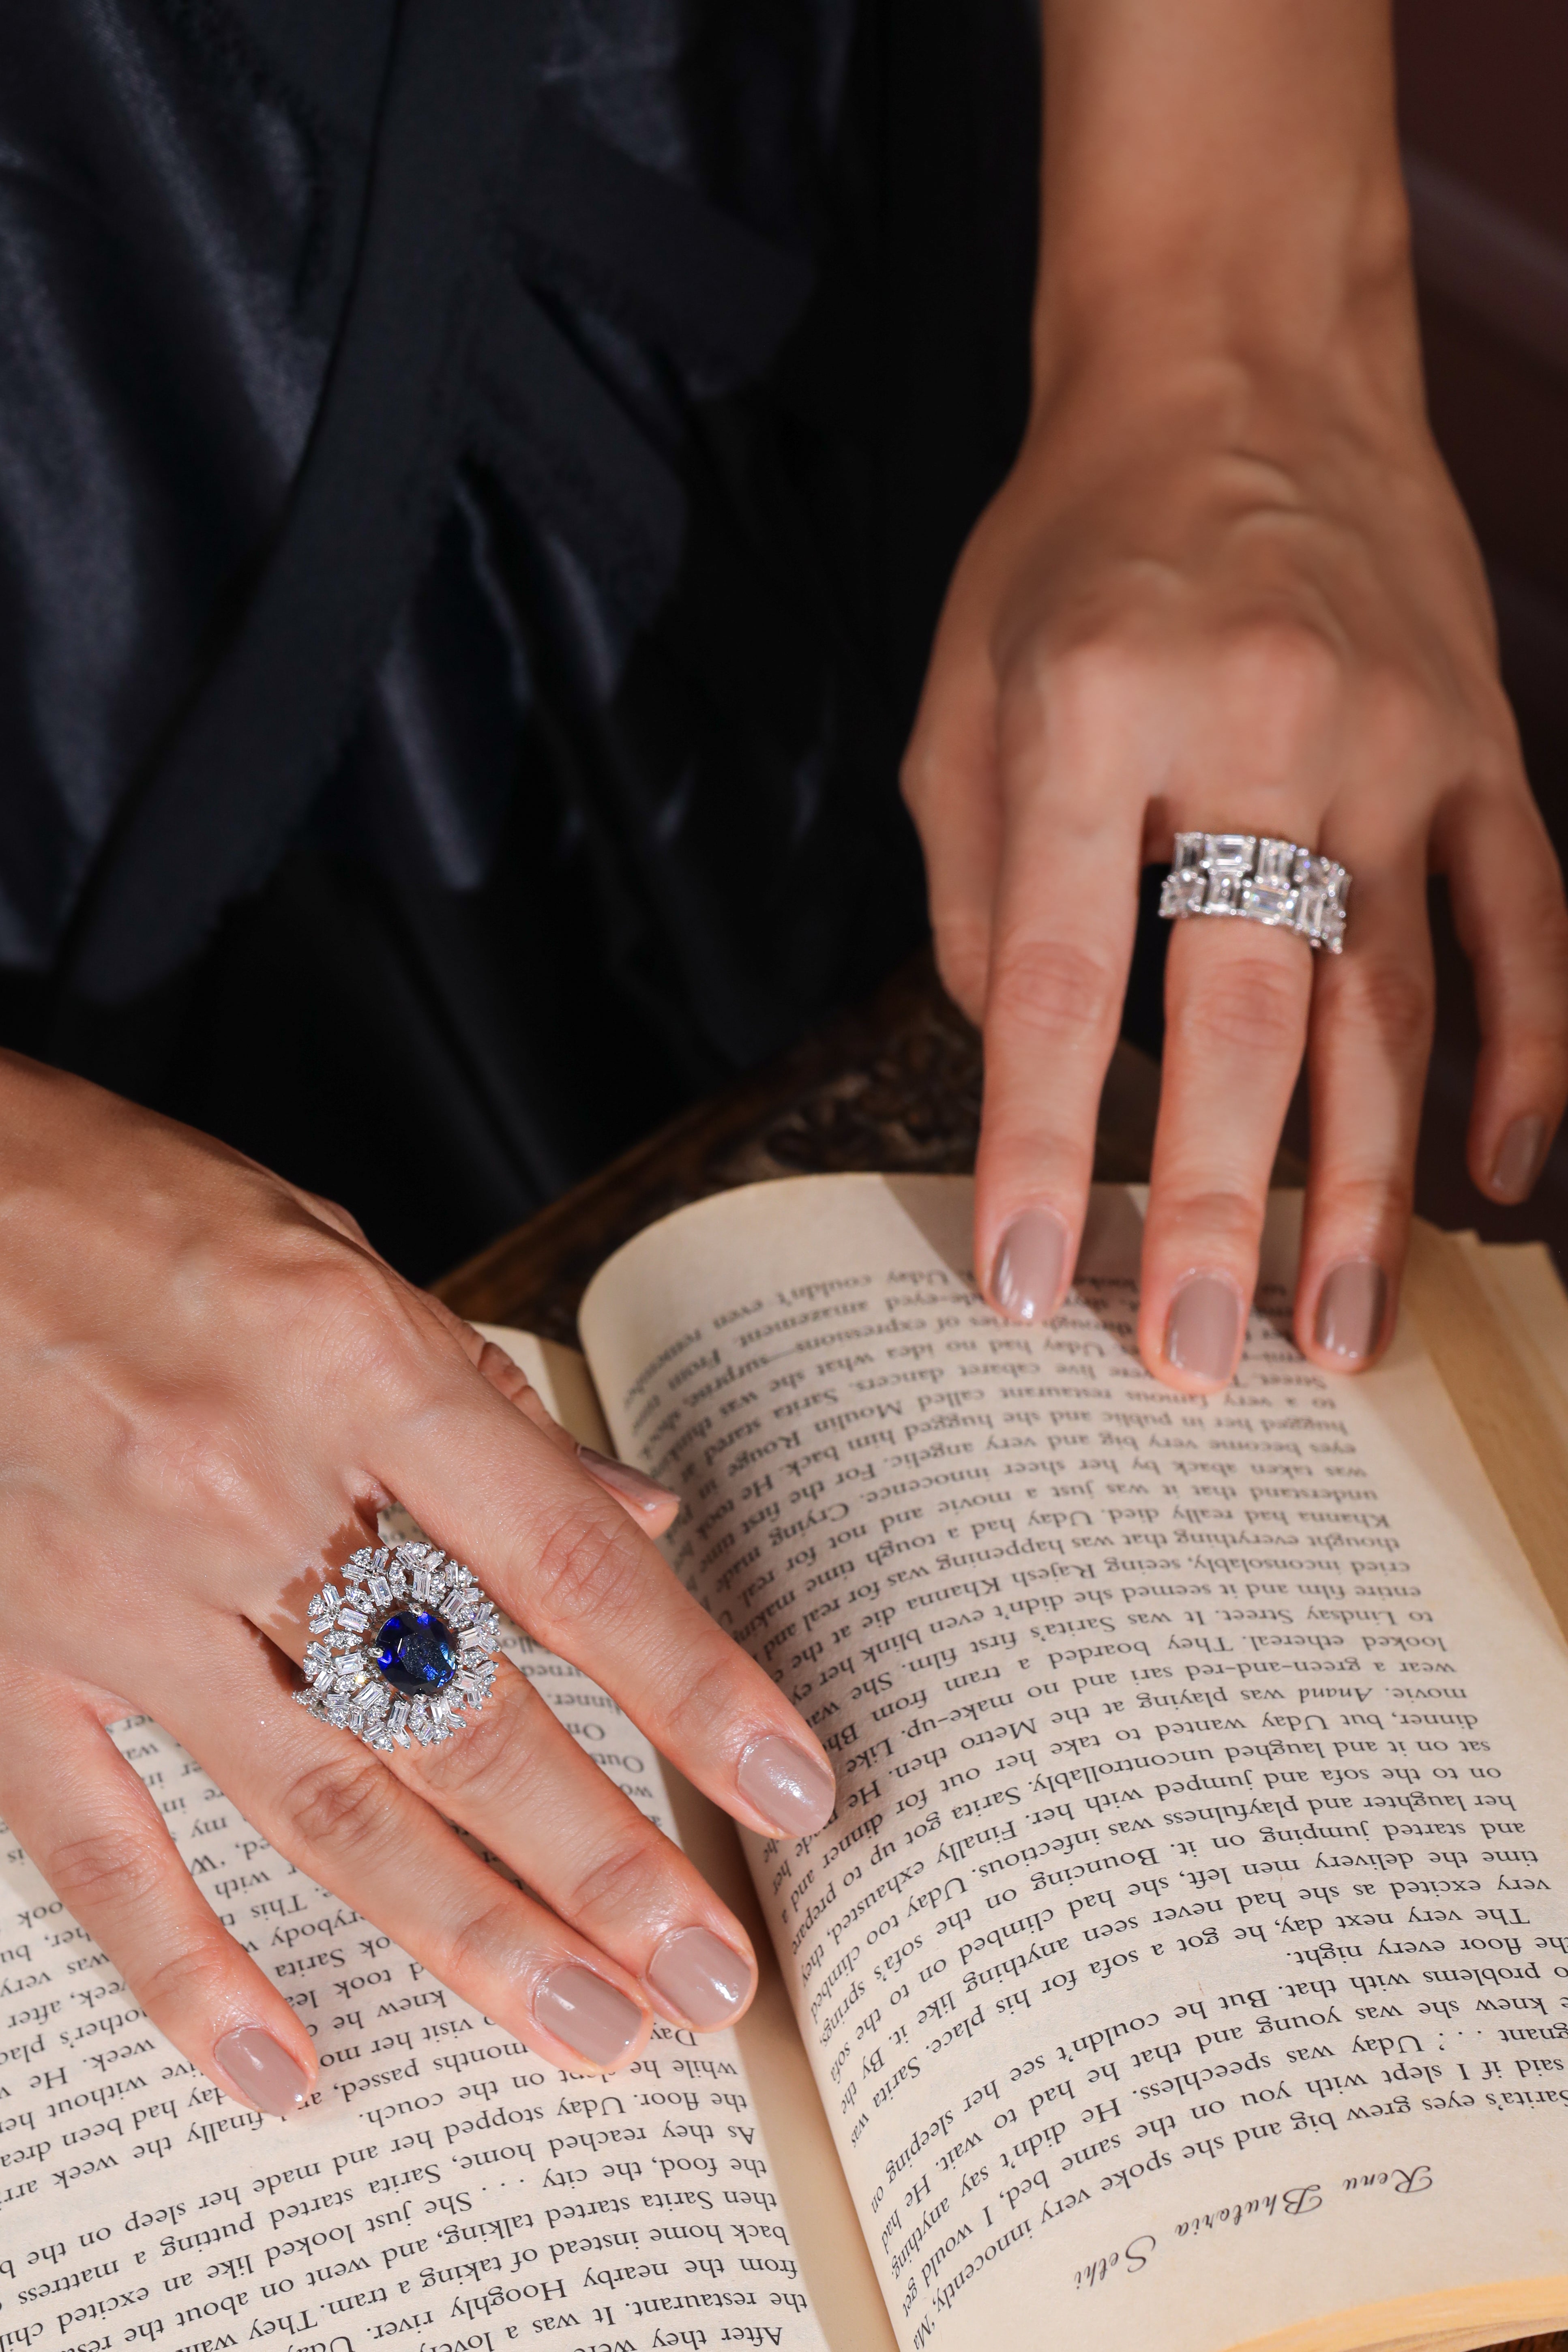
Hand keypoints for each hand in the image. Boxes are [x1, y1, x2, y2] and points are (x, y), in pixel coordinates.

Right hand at [0, 1055, 835, 2107]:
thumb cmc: (146, 1214)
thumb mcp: (347, 1260)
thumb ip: (490, 1412)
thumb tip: (636, 1522)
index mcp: (350, 1366)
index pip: (565, 1563)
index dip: (690, 1685)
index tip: (787, 1787)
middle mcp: (245, 1490)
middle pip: (457, 1719)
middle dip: (599, 1865)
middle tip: (704, 1982)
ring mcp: (118, 1591)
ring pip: (318, 1805)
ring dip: (465, 1934)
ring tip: (585, 2031)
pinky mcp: (13, 1655)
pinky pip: (100, 1844)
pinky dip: (183, 1969)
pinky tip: (276, 2067)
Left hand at [902, 0, 1567, 1390]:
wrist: (1238, 366)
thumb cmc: (1072, 550)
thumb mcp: (960, 702)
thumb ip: (973, 897)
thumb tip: (1024, 1075)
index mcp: (1095, 710)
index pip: (1053, 980)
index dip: (1032, 1147)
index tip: (1017, 1284)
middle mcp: (1263, 728)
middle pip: (1242, 1019)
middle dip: (1216, 1211)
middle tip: (1200, 1366)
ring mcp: (1401, 744)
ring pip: (1392, 1005)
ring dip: (1370, 1184)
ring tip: (1345, 1333)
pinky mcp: (1487, 747)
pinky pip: (1525, 925)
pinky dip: (1523, 1058)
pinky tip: (1498, 1181)